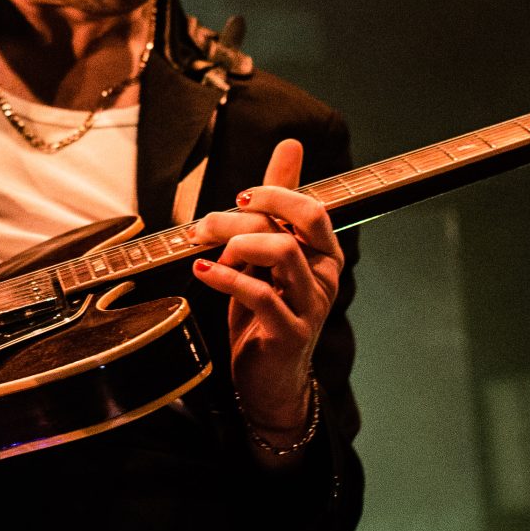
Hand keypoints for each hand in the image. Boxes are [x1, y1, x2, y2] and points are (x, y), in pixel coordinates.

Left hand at [189, 139, 343, 454]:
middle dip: (254, 212)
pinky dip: (228, 278)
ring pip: (283, 253)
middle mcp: (325, 277)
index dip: (277, 193)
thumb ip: (275, 206)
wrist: (269, 383)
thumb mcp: (265, 256)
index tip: (241, 195)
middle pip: (304, 223)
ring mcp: (311, 306)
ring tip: (209, 253)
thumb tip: (289, 147)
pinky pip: (262, 295)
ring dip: (238, 244)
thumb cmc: (265, 316)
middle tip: (210, 222)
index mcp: (323, 255)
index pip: (313, 209)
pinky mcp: (290, 333)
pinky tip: (204, 273)